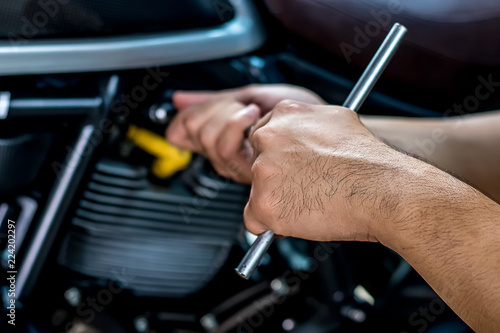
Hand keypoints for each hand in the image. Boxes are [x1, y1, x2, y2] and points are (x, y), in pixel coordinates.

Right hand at [166, 84, 324, 182]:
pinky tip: (253, 116)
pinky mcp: (251, 169)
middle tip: (237, 105)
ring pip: (208, 141)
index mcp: (225, 137)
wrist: (329, 124)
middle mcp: (229, 155)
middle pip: (196, 133)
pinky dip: (235, 123)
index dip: (184, 118)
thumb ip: (216, 99)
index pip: (182, 132)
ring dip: (226, 116)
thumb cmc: (302, 112)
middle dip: (214, 109)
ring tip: (249, 111)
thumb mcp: (253, 95)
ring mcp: (240, 164)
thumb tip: (180, 98)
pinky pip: (225, 148)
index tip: (195, 108)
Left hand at [244, 100, 415, 241]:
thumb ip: (310, 124)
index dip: (279, 156)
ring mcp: (263, 171)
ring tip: (308, 202)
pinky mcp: (264, 203)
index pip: (263, 136)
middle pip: (257, 162)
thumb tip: (305, 133)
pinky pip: (253, 220)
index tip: (291, 167)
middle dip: (276, 177)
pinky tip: (295, 219)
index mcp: (285, 114)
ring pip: (257, 191)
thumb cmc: (368, 161)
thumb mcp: (339, 120)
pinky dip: (271, 225)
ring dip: (277, 199)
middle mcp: (268, 138)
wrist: (382, 190)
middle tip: (303, 187)